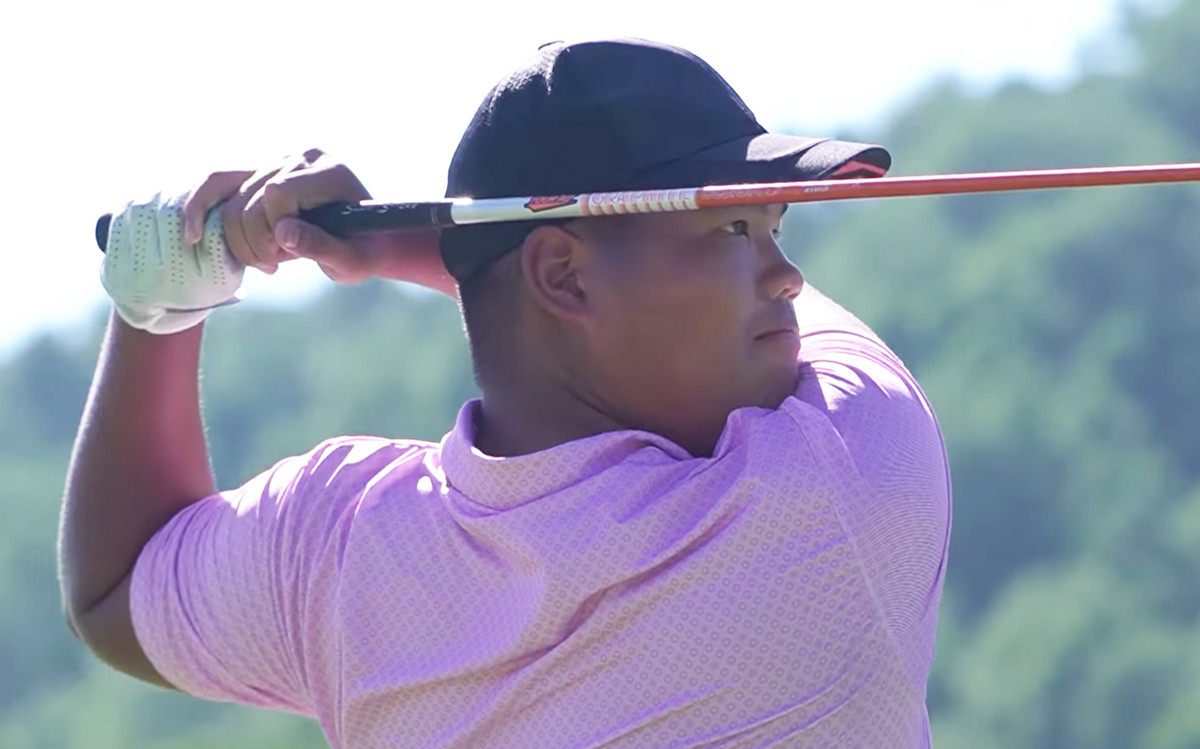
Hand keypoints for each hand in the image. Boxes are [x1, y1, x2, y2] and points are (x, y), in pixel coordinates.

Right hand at [183, 149, 454, 295]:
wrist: (364, 240)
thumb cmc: (363, 252)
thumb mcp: (352, 261)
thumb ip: (321, 247)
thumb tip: (282, 232)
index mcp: (328, 170)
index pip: (278, 192)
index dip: (274, 228)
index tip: (289, 254)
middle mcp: (301, 157)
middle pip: (252, 195)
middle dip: (255, 239)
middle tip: (274, 265)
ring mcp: (278, 161)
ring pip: (232, 197)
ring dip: (237, 237)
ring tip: (263, 260)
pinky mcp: (260, 172)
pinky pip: (219, 183)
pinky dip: (200, 207)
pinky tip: (194, 236)